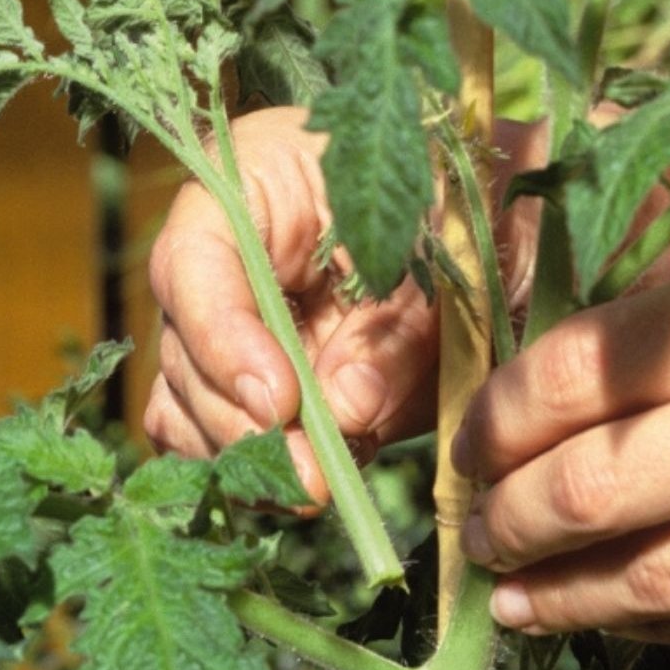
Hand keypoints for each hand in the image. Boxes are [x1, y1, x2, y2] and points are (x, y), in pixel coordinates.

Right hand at [144, 108, 440, 500]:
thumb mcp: (440, 252)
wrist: (486, 212)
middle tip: (311, 477)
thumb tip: (345, 410)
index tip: (278, 401)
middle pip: (183, 352)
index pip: (192, 265)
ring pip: (188, 409)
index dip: (223, 341)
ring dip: (251, 458)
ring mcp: (223, 324)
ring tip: (320, 484)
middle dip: (244, 425)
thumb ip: (394, 328)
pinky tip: (314, 481)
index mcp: (248, 185)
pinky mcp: (246, 380)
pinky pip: (219, 438)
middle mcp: (217, 258)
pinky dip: (259, 470)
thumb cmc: (457, 206)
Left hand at [452, 247, 669, 659]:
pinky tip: (600, 615)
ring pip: (638, 583)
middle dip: (500, 516)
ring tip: (507, 591)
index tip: (469, 439)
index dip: (496, 415)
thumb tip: (536, 402)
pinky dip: (639, 625)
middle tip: (473, 525)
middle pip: (586, 488)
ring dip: (550, 592)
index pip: (578, 371)